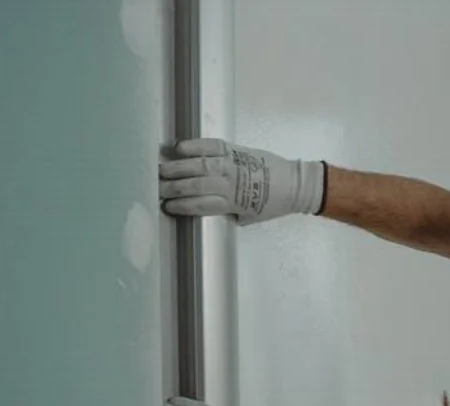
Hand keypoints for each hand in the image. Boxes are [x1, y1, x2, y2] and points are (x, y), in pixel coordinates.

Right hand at [158, 138, 325, 224]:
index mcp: (233, 202)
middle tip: (154, 187)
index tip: (166, 206)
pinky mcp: (237, 149)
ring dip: (178, 167)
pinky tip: (179, 148)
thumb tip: (203, 209)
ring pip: (200, 165)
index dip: (182, 206)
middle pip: (195, 185)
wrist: (295, 184)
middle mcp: (231, 182)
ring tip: (160, 170)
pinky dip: (196, 145)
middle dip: (173, 187)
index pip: (200, 205)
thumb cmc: (272, 204)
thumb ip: (226, 213)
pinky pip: (212, 145)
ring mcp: (233, 164)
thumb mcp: (249, 216)